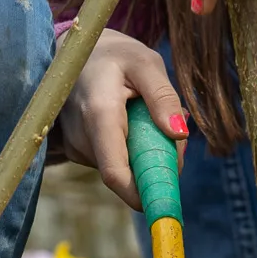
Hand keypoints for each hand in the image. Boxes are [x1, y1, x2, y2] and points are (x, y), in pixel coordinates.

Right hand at [56, 27, 187, 209]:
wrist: (76, 51)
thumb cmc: (115, 55)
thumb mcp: (146, 64)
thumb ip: (164, 97)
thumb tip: (180, 134)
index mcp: (99, 115)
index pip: (115, 173)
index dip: (141, 196)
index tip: (167, 207)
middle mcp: (81, 137)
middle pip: (127, 174)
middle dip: (157, 163)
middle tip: (174, 130)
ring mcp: (76, 145)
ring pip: (123, 168)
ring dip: (145, 153)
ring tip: (147, 114)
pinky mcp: (78, 149)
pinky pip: (114, 161)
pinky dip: (131, 149)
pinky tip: (131, 121)